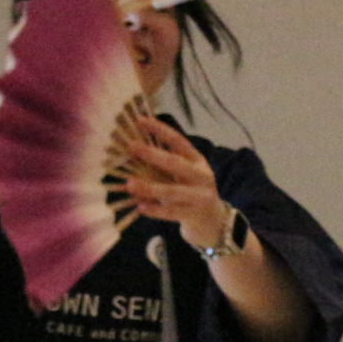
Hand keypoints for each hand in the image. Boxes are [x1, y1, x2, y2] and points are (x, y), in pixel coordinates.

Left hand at [122, 119, 230, 248]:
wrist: (213, 221)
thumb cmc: (190, 192)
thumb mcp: (183, 175)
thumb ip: (165, 164)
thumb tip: (133, 149)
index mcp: (197, 161)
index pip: (179, 141)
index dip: (160, 130)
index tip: (140, 121)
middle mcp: (201, 176)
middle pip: (176, 163)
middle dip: (153, 154)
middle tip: (131, 147)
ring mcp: (200, 196)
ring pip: (172, 191)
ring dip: (150, 187)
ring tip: (129, 184)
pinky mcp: (194, 215)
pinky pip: (172, 212)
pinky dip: (155, 210)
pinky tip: (140, 207)